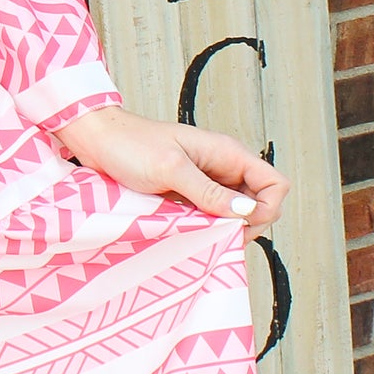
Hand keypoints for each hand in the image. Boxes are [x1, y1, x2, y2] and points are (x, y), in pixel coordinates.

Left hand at [55, 104, 288, 238]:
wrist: (98, 140)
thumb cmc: (131, 146)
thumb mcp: (170, 169)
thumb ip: (209, 191)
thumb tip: (247, 211)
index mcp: (228, 154)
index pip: (275, 184)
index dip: (266, 208)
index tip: (238, 222)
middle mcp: (224, 168)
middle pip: (261, 204)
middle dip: (249, 225)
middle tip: (217, 233)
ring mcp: (208, 182)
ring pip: (238, 213)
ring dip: (228, 228)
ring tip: (201, 233)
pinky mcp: (191, 194)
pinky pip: (214, 215)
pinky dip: (209, 227)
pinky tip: (192, 231)